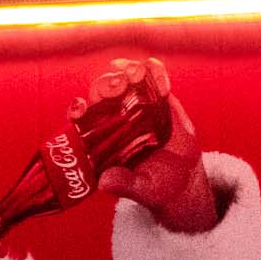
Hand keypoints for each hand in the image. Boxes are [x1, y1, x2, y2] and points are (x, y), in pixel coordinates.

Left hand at [92, 58, 217, 231]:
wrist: (183, 181)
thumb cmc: (154, 186)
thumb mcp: (140, 189)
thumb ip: (123, 185)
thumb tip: (105, 183)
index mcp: (100, 137)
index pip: (80, 117)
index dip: (77, 109)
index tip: (80, 108)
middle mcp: (114, 116)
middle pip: (101, 91)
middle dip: (105, 84)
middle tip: (117, 86)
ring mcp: (137, 104)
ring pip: (124, 77)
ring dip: (127, 70)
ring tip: (137, 74)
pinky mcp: (159, 99)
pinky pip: (153, 76)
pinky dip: (156, 73)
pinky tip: (163, 87)